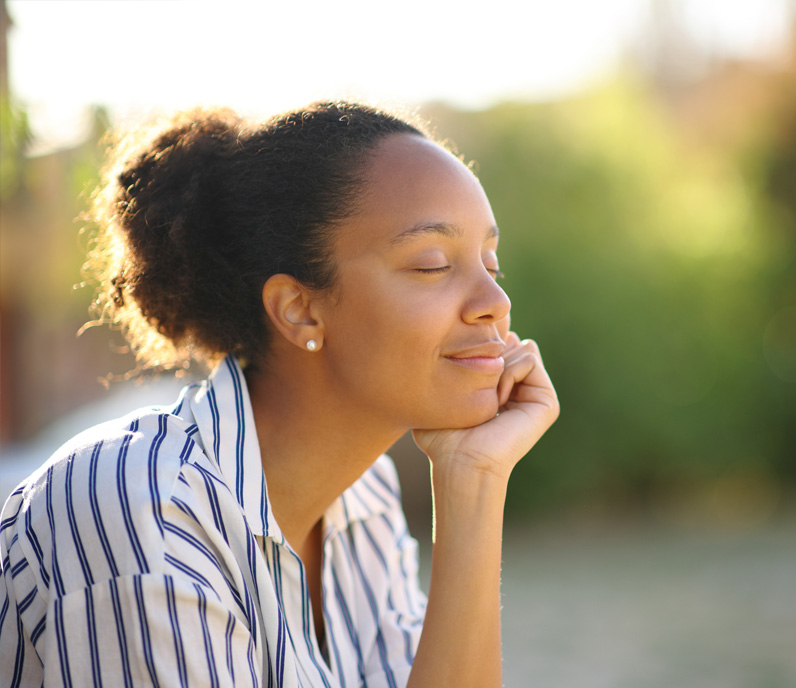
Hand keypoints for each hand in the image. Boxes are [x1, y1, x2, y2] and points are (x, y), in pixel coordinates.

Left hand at [413, 333, 558, 481]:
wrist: (461, 461)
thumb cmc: (444, 436)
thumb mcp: (442, 394)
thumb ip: (453, 367)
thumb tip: (459, 342)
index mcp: (501, 388)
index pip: (499, 343)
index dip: (480, 349)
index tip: (464, 376)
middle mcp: (521, 389)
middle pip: (513, 341)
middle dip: (491, 356)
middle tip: (478, 388)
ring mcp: (535, 395)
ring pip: (523, 347)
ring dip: (499, 366)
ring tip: (488, 396)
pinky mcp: (547, 402)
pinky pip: (530, 359)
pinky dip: (509, 373)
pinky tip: (498, 400)